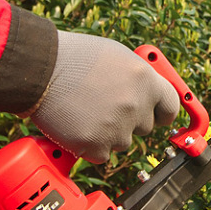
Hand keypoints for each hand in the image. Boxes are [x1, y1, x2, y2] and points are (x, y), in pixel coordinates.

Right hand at [30, 32, 179, 162]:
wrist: (39, 69)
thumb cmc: (74, 57)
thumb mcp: (117, 56)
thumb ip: (138, 77)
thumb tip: (148, 92)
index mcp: (146, 80)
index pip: (171, 107)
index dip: (162, 113)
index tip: (156, 116)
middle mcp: (136, 106)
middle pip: (144, 127)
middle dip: (129, 120)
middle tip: (105, 106)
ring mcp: (117, 128)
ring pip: (122, 142)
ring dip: (108, 132)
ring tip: (85, 110)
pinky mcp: (95, 146)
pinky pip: (100, 153)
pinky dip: (88, 144)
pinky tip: (76, 124)